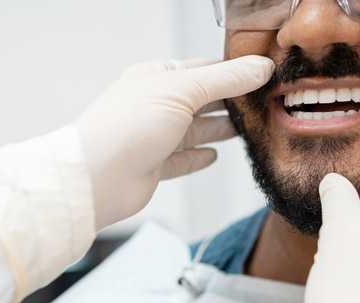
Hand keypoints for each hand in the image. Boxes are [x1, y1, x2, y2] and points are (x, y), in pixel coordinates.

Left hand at [75, 56, 274, 230]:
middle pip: (200, 101)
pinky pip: (183, 160)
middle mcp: (155, 106)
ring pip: (194, 131)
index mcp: (157, 77)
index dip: (231, 72)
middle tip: (257, 104)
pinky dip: (199, 157)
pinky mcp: (154, 166)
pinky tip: (213, 156)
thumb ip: (225, 80)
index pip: (202, 70)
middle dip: (228, 102)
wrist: (99, 177)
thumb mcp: (182, 91)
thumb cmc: (128, 127)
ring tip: (243, 128)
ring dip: (217, 129)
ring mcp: (154, 137)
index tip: (259, 75)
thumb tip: (260, 68)